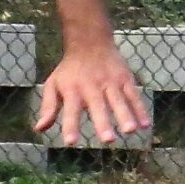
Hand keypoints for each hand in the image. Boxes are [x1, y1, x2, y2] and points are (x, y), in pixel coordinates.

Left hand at [33, 42, 150, 145]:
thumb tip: (39, 128)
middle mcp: (92, 87)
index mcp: (72, 90)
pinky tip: (145, 125)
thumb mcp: (53, 84)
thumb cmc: (70, 69)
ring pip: (119, 101)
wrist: (89, 41)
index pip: (70, 110)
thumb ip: (48, 107)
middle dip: (103, 123)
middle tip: (108, 140)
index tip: (71, 142)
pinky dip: (140, 109)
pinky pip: (133, 96)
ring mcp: (110, 82)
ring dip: (125, 116)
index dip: (70, 126)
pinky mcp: (125, 79)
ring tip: (130, 131)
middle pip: (98, 106)